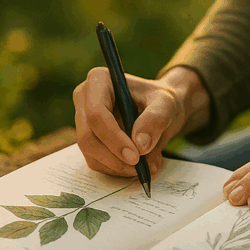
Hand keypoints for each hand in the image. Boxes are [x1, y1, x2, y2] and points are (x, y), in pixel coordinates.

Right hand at [73, 66, 209, 176]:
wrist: (160, 110)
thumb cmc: (160, 101)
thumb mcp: (166, 104)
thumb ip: (155, 119)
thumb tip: (140, 145)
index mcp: (99, 81)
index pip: (96, 114)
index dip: (113, 138)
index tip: (135, 156)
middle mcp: (84, 99)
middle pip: (87, 136)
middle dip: (113, 157)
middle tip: (140, 168)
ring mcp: (83, 121)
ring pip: (90, 152)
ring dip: (117, 166)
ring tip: (146, 166)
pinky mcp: (89, 139)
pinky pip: (95, 161)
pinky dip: (116, 169)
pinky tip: (136, 166)